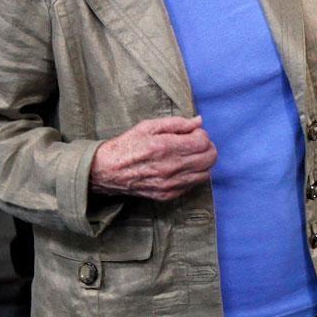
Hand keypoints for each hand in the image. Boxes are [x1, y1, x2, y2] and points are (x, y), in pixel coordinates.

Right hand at [88, 116, 215, 200]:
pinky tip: (182, 167)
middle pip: (210, 158)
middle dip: (207, 147)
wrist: (107, 171)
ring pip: (206, 173)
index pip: (203, 142)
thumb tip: (199, 121)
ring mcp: (170, 184)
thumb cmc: (128, 145)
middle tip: (195, 143)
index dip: (202, 134)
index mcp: (164, 147)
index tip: (192, 133)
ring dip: (203, 162)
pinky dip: (194, 174)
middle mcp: (170, 167)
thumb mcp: (149, 126)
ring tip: (189, 155)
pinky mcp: (168, 195)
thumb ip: (177, 123)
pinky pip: (194, 184)